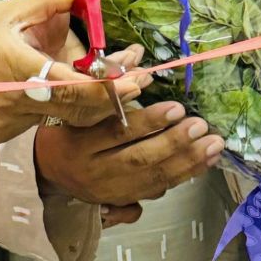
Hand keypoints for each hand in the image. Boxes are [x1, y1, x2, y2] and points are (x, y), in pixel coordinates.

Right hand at [0, 0, 145, 143]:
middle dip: (108, 94)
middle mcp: (14, 102)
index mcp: (15, 69)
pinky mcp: (0, 134)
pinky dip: (48, 102)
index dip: (108, 87)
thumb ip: (42, 2)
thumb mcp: (0, 12)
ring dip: (78, 97)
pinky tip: (41, 84)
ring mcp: (6, 124)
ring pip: (56, 113)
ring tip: (97, 76)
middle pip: (75, 107)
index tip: (134, 78)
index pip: (73, 87)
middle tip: (135, 77)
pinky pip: (35, 118)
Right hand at [35, 100, 224, 205]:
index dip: (148, 121)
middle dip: (174, 144)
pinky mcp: (122, 201)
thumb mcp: (78, 106)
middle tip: (201, 126)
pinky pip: (155, 191)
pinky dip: (182, 177)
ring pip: (152, 180)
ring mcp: (110, 192)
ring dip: (187, 163)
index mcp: (81, 144)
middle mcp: (95, 171)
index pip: (117, 133)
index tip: (176, 107)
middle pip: (138, 160)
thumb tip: (138, 59)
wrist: (47, 171)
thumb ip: (107, 86)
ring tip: (213, 145)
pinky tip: (204, 164)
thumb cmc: (67, 129)